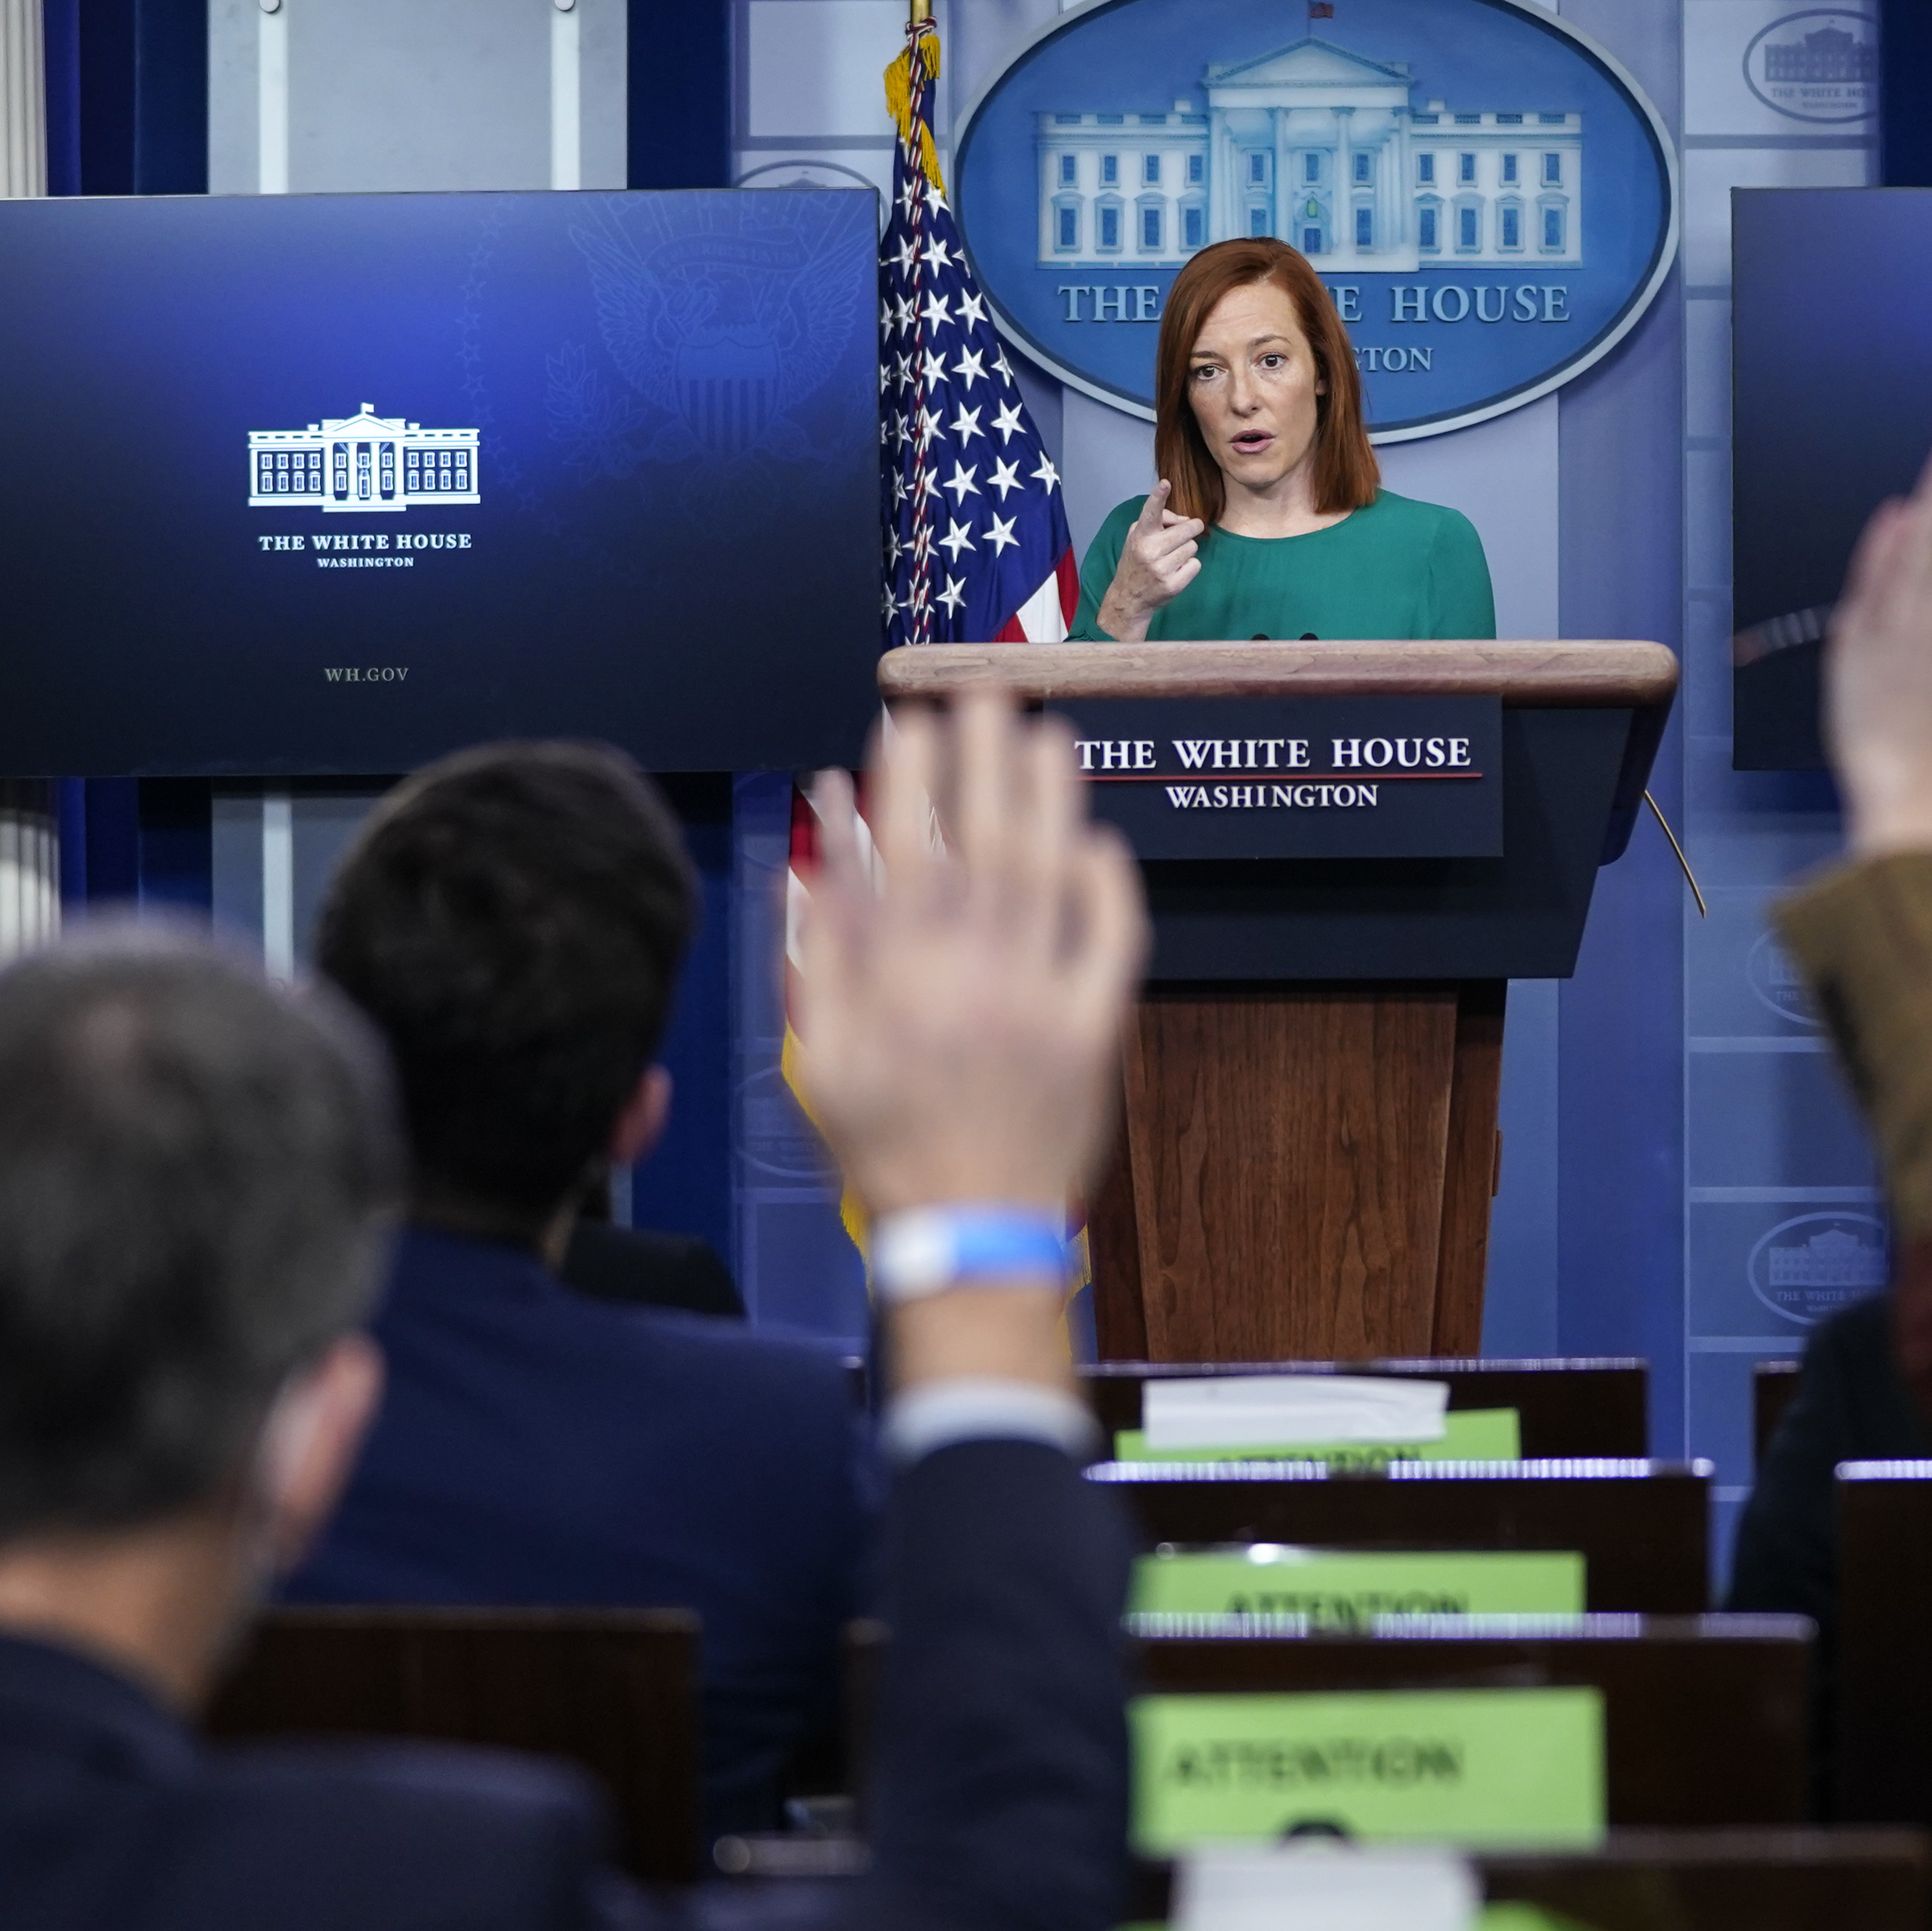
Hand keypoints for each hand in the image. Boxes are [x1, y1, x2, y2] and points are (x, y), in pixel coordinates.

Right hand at [793, 695, 1147, 1223]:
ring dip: (1048, 800)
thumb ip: (820, 956)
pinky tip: (1096, 841)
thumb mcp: (822, 1056)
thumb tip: (819, 861)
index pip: (906, 853)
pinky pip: (1112, 943)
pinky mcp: (1095, 1031)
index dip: (907, 781)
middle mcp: (976, 977)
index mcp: (903, 981)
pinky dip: (1107, 887)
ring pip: (1050, 875)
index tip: (907, 722)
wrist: (970, 1236)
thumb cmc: (887, 1148)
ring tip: (1046, 736)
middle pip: (984, 843)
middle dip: (983, 761)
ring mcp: (1043, 1000)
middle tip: (986, 694)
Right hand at [1094, 481, 1203, 640]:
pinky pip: (1196, 565)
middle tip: (1185, 534)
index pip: (1151, 512)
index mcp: (1141, 535)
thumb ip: (1159, 521)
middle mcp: (1150, 551)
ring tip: (1172, 558)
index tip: (1165, 484)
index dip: (1158, 497)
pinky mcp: (1173, 584)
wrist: (1129, 597)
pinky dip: (1189, 567)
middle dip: (1191, 529)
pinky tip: (1176, 571)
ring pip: (1193, 547)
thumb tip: (1186, 519)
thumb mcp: (1138, 536)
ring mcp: (1162, 569)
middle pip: (1187, 529)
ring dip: (1187, 550)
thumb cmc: (1137, 560)